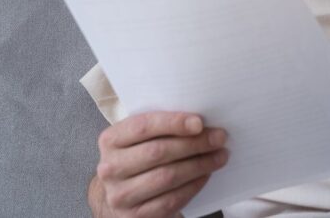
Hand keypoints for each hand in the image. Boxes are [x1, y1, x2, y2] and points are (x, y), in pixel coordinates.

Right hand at [91, 111, 228, 217]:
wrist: (123, 193)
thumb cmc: (138, 157)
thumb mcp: (141, 138)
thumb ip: (161, 126)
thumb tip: (200, 122)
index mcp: (110, 140)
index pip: (143, 126)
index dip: (173, 123)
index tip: (199, 122)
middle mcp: (110, 168)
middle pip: (158, 152)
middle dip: (194, 143)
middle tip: (219, 138)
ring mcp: (120, 195)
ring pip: (167, 176)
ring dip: (199, 165)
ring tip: (219, 156)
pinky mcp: (135, 216)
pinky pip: (171, 200)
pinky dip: (193, 186)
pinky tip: (206, 175)